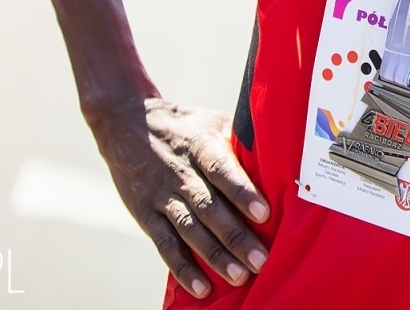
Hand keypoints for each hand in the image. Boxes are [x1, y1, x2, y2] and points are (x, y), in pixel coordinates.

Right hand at [90, 97, 271, 298]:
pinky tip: (201, 287)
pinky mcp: (146, 215)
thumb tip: (281, 156)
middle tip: (260, 260)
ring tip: (239, 277)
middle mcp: (181, 173)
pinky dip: (183, 268)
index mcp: (200, 147)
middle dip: (235, 236)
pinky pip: (165, 245)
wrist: (127, 124)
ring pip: (189, 230)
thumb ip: (240, 140)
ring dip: (214, 256)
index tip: (264, 214)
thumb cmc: (185, 126)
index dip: (242, 193)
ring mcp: (162, 196)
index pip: (222, 170)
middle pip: (209, 207)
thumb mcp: (212, 122)